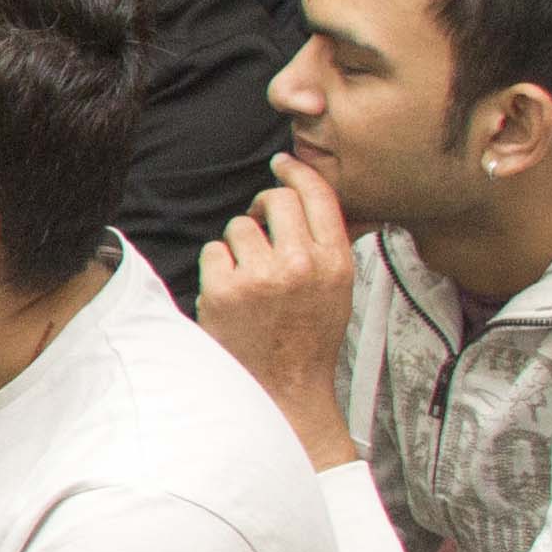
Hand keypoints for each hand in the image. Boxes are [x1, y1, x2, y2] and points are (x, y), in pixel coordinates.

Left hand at [196, 155, 360, 441]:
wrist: (283, 386)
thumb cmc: (308, 336)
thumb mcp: (337, 289)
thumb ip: (326, 245)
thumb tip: (310, 198)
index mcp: (335, 261)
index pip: (318, 196)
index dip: (297, 173)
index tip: (283, 164)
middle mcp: (301, 264)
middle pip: (276, 200)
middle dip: (263, 206)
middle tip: (259, 222)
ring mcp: (260, 276)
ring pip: (239, 226)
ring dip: (239, 244)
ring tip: (249, 276)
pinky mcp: (223, 289)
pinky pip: (214, 251)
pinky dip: (217, 267)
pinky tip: (230, 292)